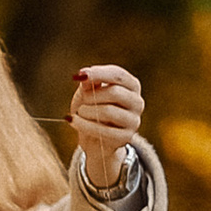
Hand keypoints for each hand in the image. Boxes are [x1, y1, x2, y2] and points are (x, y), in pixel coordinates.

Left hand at [69, 64, 144, 189]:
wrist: (93, 137)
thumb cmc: (92, 108)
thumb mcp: (88, 91)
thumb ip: (89, 82)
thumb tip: (84, 76)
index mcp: (131, 85)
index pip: (118, 75)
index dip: (99, 73)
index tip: (80, 75)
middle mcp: (137, 102)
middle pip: (115, 92)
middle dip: (92, 95)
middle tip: (82, 99)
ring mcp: (133, 120)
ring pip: (109, 111)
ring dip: (87, 111)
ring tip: (79, 111)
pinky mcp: (126, 137)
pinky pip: (104, 131)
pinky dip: (84, 125)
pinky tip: (73, 121)